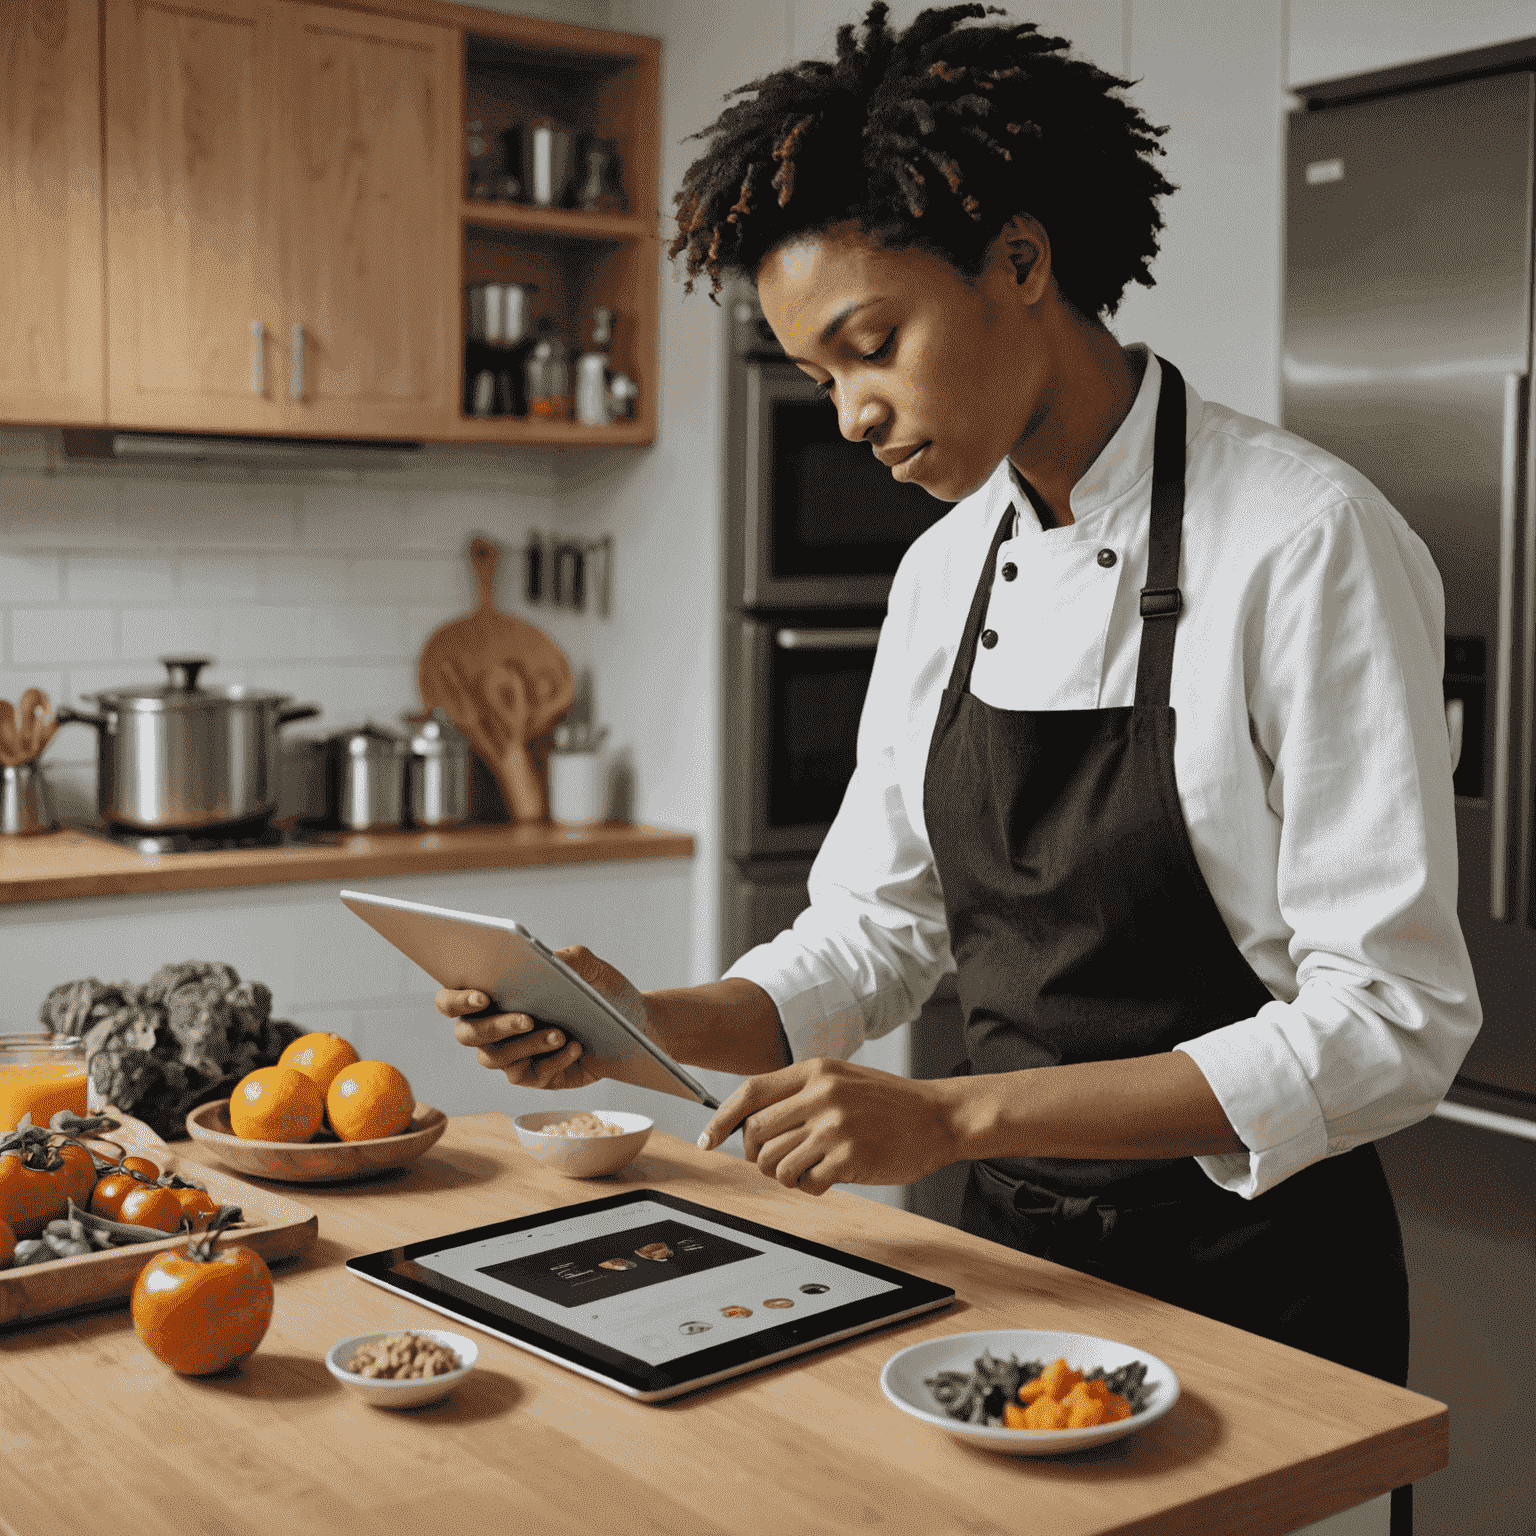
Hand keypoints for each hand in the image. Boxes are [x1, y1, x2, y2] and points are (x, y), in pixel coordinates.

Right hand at [435, 945, 647, 1092]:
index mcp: (494, 994)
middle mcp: (493, 1027)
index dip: (455, 1000)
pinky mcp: (533, 1076)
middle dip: (494, 1026)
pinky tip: (575, 1047)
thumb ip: (571, 957)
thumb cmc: (601, 991)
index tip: (482, 996)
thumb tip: (549, 958)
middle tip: (527, 1018)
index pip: (451, 1000)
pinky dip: (552, 1060)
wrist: (632, 1024)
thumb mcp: (592, 968)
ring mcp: (511, 1054)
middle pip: (466, 1034)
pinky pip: (529, 1075)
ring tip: (559, 1033)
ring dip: (525, 1045)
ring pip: (493, 1058)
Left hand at [697, 1058, 962, 1196]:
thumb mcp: (840, 1080)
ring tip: (807, 1169)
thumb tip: (751, 1123)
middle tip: (778, 1161)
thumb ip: (799, 1093)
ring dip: (785, 1175)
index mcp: (815, 1071)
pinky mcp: (849, 1157)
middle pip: (757, 1133)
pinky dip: (811, 1186)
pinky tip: (829, 1176)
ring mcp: (835, 1125)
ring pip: (776, 1162)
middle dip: (758, 1155)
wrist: (939, 1116)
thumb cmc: (888, 1101)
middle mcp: (821, 1094)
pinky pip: (806, 1182)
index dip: (722, 1119)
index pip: (750, 1091)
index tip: (707, 1140)